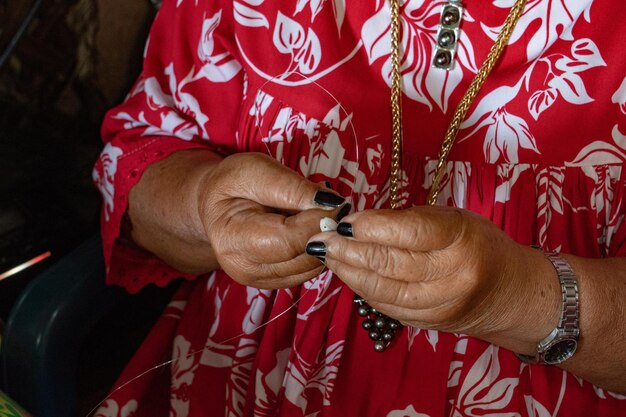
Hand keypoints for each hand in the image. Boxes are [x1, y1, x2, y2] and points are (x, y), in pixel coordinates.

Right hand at [199, 152, 346, 288]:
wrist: (217, 206)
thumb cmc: (233, 184)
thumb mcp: (255, 170)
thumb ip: (291, 187)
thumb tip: (330, 204)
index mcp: (233, 240)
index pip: (289, 241)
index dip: (319, 221)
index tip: (337, 201)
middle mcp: (246, 268)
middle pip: (304, 257)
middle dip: (326, 230)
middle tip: (333, 204)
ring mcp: (262, 280)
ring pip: (314, 266)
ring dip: (326, 239)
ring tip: (318, 212)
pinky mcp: (278, 281)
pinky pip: (312, 269)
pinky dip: (320, 247)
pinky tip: (311, 227)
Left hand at [306, 206, 556, 341]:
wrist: (511, 294)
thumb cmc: (479, 245)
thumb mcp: (454, 220)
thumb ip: (412, 221)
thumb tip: (362, 222)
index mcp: (461, 241)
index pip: (410, 232)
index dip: (371, 226)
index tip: (344, 220)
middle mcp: (451, 276)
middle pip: (389, 263)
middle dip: (348, 250)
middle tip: (321, 238)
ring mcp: (439, 305)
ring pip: (381, 288)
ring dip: (347, 271)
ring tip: (327, 255)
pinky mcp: (428, 324)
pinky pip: (386, 306)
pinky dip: (362, 289)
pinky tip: (347, 274)